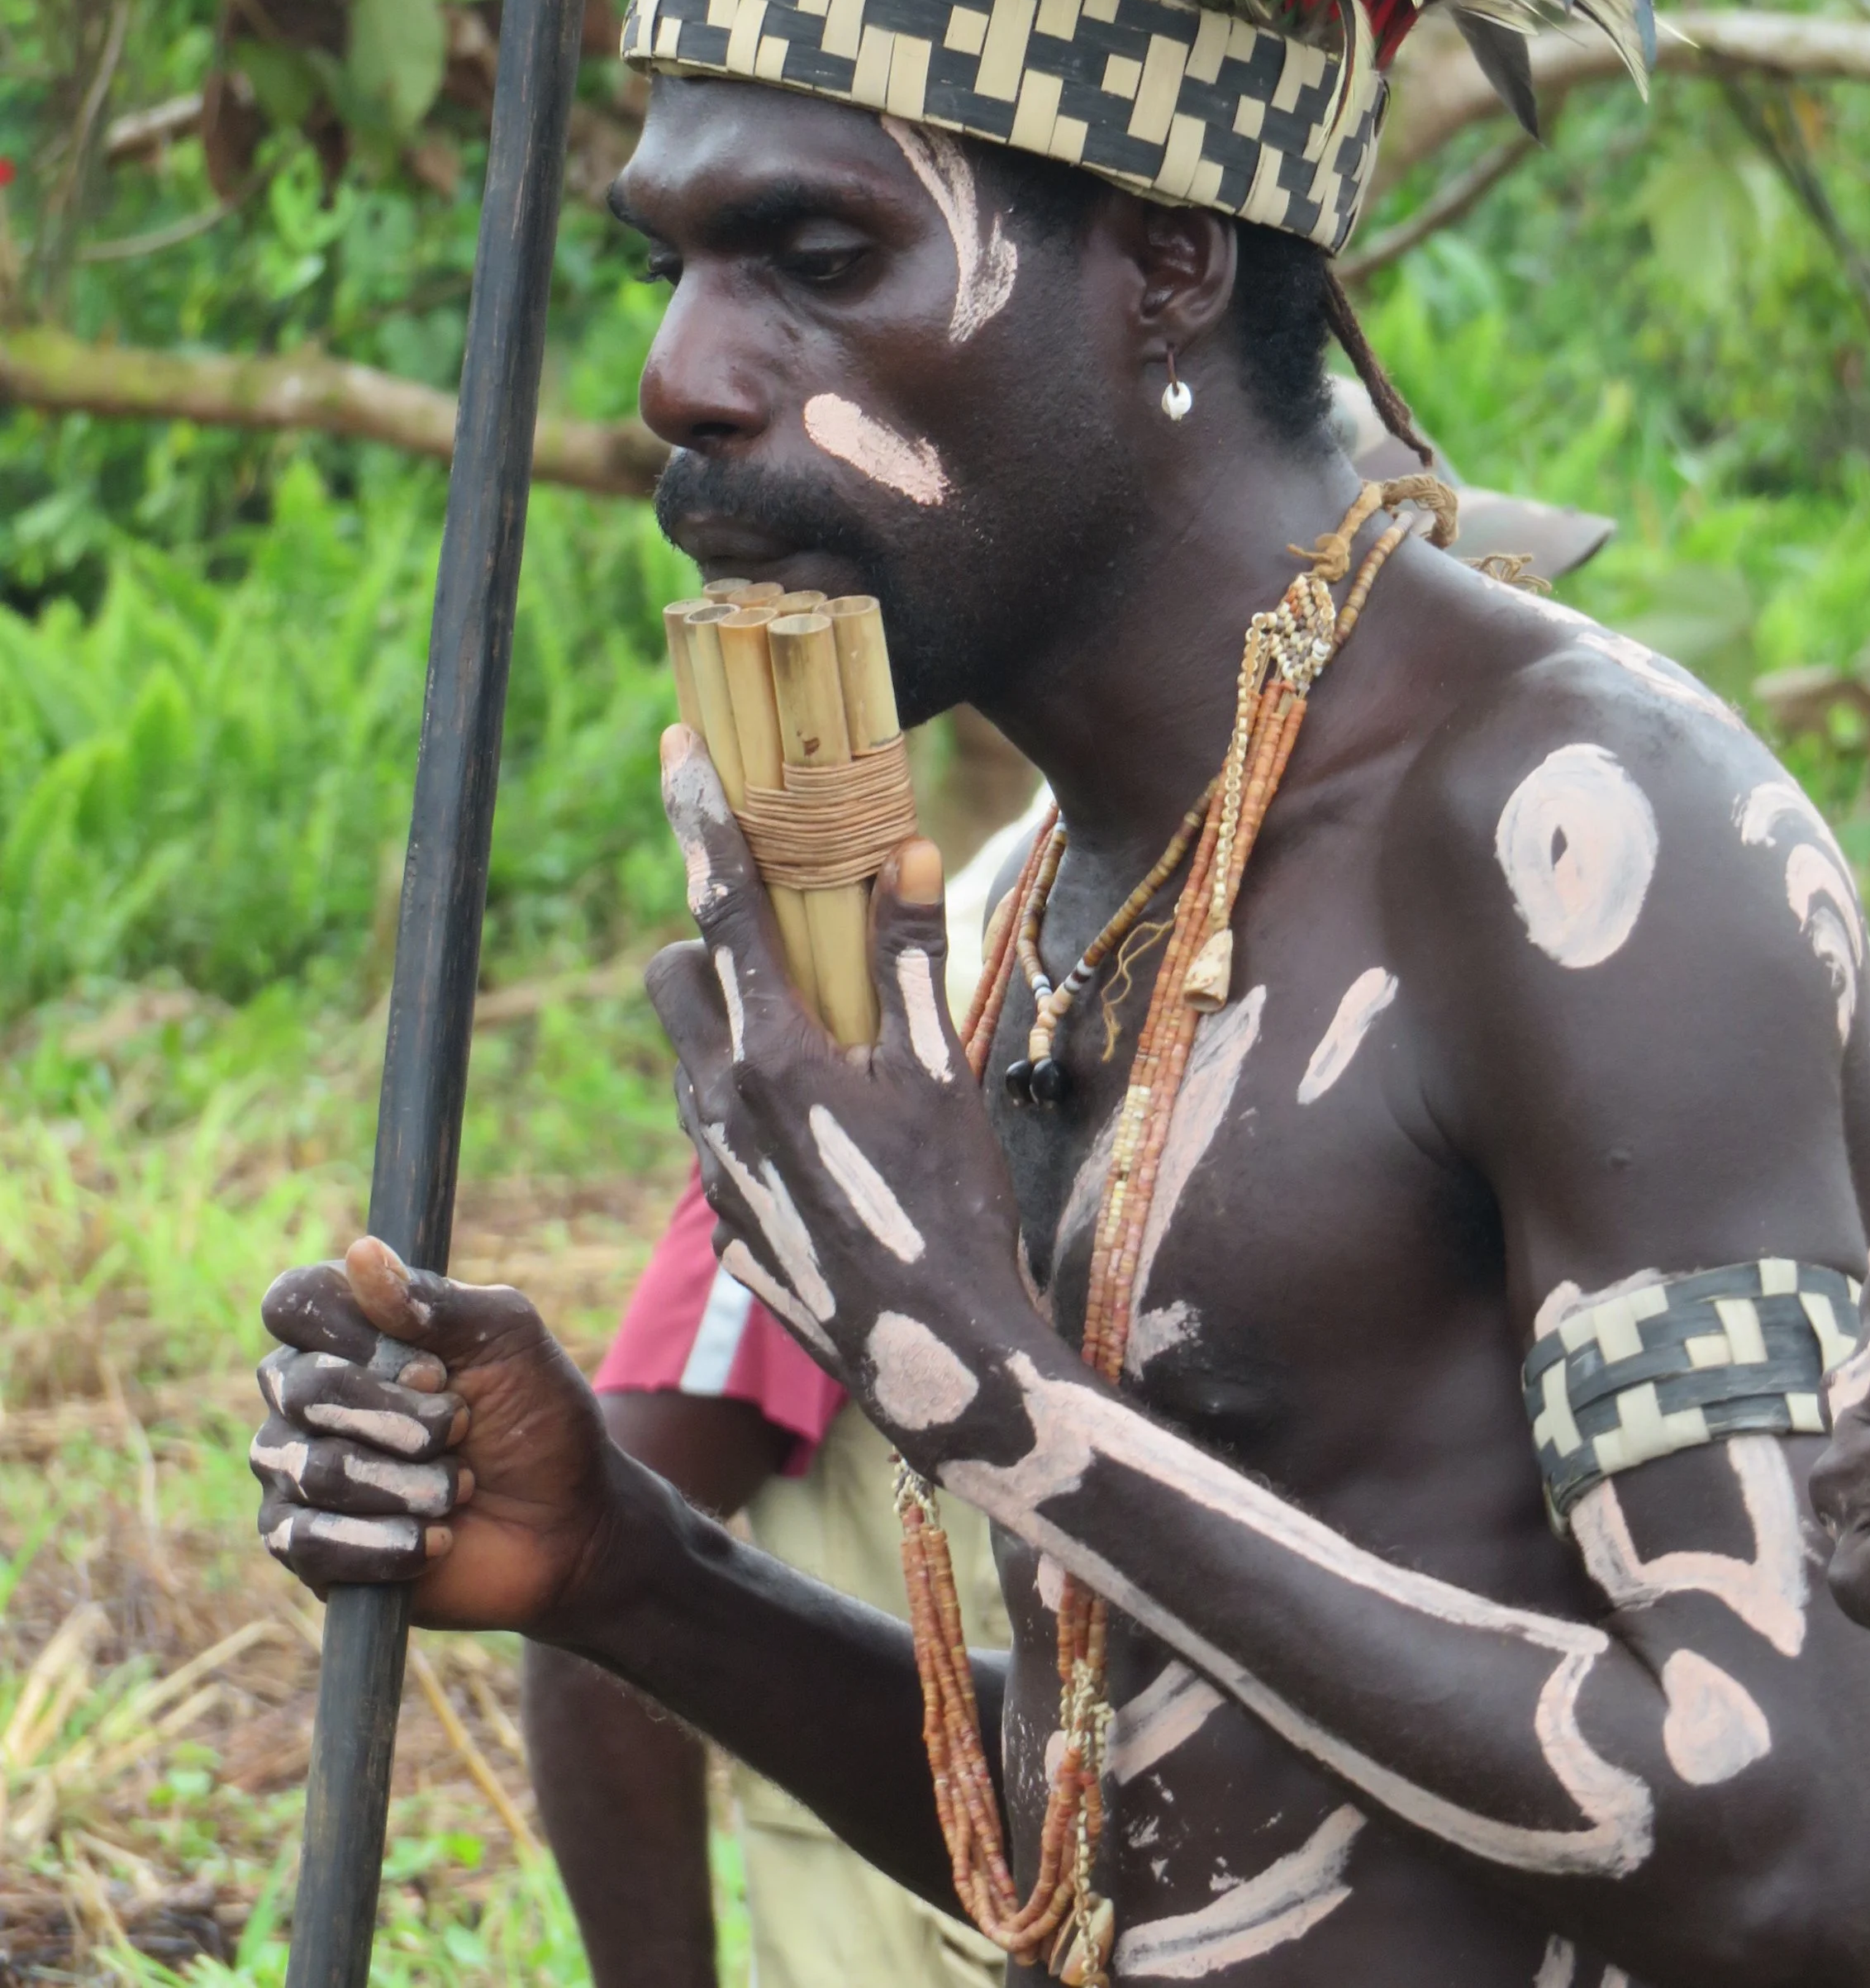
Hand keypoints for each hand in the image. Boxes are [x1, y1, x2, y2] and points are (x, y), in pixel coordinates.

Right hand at [252, 1236, 618, 1633]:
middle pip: (301, 1389)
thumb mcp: (505, 1339)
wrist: (565, 1523)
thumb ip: (434, 1302)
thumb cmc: (535, 1416)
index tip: (434, 1368)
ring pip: (312, 1470)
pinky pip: (305, 1543)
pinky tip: (434, 1540)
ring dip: (407, 1484)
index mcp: (348, 1329)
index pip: (292, 1303)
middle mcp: (305, 1395)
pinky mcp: (303, 1548)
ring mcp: (296, 1471)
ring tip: (457, 1488)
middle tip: (460, 1428)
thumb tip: (361, 1252)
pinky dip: (385, 1543)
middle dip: (401, 1418)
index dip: (357, 1336)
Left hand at [646, 726, 1034, 1470]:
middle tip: (783, 950)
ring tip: (825, 1058)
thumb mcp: (942, 1074)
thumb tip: (904, 852)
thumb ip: (912, 960)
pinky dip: (757, 1121)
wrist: (940, 1363)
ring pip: (694, 1065)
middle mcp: (721, 1107)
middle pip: (673, 980)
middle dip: (706, 946)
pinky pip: (722, 1146)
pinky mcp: (728, 1230)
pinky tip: (831, 1154)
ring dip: (734, 1037)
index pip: (722, 905)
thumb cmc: (953, 1210)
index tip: (676, 747)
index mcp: (774, 1053)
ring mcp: (716, 1174)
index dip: (699, 818)